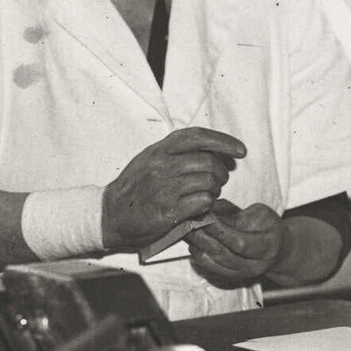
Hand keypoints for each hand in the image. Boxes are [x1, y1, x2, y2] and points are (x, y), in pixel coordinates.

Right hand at [101, 127, 247, 252]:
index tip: (240, 151)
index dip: (224, 141)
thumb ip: (177, 152)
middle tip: (219, 181)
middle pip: (209, 162)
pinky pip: (203, 202)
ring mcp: (164, 188)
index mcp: (160, 149)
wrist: (110, 214)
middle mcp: (162, 165)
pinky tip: (199, 206)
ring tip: (208, 194)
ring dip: (215, 190)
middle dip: (222, 172)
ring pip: (209, 182)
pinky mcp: (168, 210)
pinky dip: (207, 204)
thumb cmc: (135, 187)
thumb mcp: (150, 159)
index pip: (198, 137)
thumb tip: (215, 151)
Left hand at [187, 200, 283, 287]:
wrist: (278, 250)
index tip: (204, 215)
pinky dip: (199, 254)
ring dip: (197, 245)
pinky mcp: (230, 278)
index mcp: (267, 247)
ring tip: (188, 230)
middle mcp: (254, 266)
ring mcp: (241, 274)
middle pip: (223, 254)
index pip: (239, 242)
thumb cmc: (268, 227)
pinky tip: (194, 241)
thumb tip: (209, 209)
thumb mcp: (259, 213)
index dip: (219, 230)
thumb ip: (234, 214)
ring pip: (213, 263)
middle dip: (203, 237)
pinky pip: (209, 268)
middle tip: (189, 221)